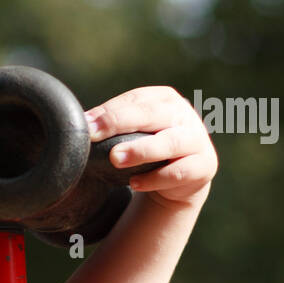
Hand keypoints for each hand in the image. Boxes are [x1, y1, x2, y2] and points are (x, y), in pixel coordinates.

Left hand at [85, 86, 217, 212]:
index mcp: (162, 99)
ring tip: (115, 158)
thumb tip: (79, 122)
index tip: (84, 124)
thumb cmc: (147, 146)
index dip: (108, 112)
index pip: (134, 101)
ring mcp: (196, 139)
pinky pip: (178, 172)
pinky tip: (134, 183)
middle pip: (151, 114)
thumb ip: (109, 124)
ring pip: (170, 142)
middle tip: (94, 134)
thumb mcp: (130, 131)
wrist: (181, 177)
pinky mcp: (204, 165)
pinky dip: (155, 178)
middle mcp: (183, 114)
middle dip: (120, 122)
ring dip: (141, 150)